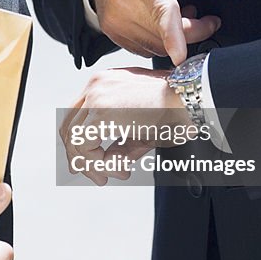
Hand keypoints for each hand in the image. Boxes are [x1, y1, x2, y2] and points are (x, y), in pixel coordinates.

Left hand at [60, 67, 186, 185]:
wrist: (191, 99)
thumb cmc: (176, 110)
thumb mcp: (142, 129)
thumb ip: (120, 144)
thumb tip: (105, 162)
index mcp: (105, 83)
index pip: (78, 116)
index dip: (80, 145)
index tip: (96, 165)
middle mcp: (96, 85)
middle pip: (69, 126)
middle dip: (80, 157)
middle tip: (98, 177)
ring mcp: (97, 96)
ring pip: (75, 139)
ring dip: (92, 164)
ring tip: (115, 174)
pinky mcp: (101, 111)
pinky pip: (85, 145)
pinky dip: (98, 163)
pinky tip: (119, 169)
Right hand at [87, 0, 245, 64]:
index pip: (161, 10)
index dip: (173, 34)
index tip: (180, 55)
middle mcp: (124, 1)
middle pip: (168, 33)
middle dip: (194, 30)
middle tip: (206, 17)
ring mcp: (116, 20)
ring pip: (158, 46)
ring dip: (176, 37)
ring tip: (179, 13)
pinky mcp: (112, 32)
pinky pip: (145, 48)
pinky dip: (159, 40)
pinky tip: (161, 22)